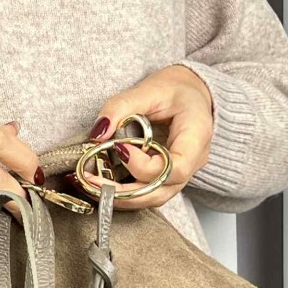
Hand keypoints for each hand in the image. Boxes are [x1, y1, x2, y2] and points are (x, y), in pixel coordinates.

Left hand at [69, 65, 214, 209]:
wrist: (191, 94)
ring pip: (153, 198)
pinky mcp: (166, 179)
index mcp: (196, 138)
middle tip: (92, 181)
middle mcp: (193, 163)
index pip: (175, 169)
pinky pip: (147, 193)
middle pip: (160, 192)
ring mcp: (180, 175)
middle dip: (124, 192)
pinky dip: (123, 192)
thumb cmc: (176, 90)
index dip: (144, 167)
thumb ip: (121, 107)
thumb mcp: (149, 89)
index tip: (120, 148)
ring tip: (92, 184)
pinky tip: (101, 184)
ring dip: (120, 196)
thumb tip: (98, 133)